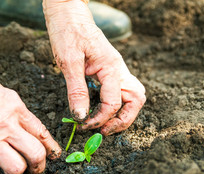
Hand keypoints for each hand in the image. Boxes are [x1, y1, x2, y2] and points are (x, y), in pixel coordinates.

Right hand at [0, 56, 60, 173]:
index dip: (51, 148)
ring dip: (14, 170)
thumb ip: (15, 111)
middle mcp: (5, 125)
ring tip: (7, 166)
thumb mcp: (0, 91)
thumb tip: (24, 129)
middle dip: (39, 165)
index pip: (42, 133)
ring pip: (15, 168)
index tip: (53, 155)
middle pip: (36, 154)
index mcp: (15, 108)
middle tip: (34, 169)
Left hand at [43, 0, 145, 134]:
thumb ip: (76, 89)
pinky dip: (115, 106)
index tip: (83, 125)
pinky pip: (121, 92)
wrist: (69, 13)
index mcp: (111, 67)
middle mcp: (119, 70)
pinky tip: (100, 111)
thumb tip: (81, 116)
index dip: (100, 118)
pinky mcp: (110, 72)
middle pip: (136, 101)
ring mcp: (117, 70)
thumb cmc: (68, 32)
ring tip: (104, 124)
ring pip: (132, 97)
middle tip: (103, 130)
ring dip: (122, 114)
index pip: (114, 102)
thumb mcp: (69, 61)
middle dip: (122, 120)